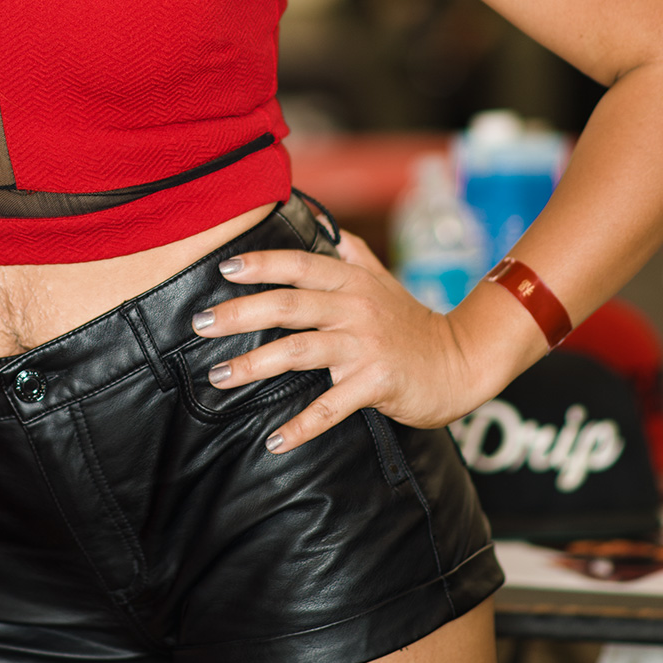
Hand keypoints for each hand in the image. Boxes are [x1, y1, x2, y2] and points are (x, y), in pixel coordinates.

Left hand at [194, 228, 541, 451]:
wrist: (462, 361)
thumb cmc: (412, 323)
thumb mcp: (382, 280)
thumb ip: (350, 252)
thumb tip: (320, 222)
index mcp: (352, 281)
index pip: (299, 265)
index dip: (261, 264)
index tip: (223, 269)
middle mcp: (356, 307)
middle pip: (288, 305)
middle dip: (239, 313)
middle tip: (199, 325)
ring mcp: (366, 345)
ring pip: (299, 350)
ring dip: (254, 365)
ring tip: (218, 376)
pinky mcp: (377, 382)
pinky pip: (331, 406)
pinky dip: (301, 426)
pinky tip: (274, 440)